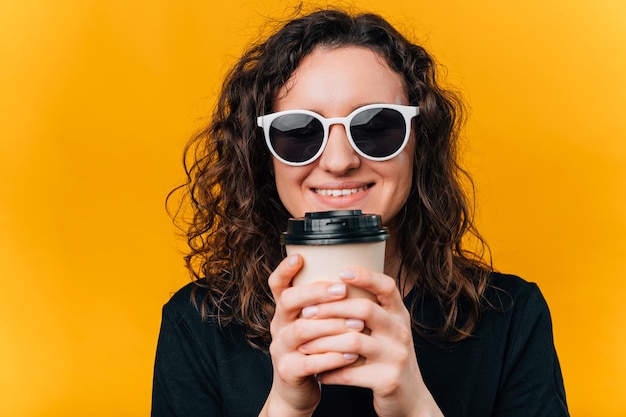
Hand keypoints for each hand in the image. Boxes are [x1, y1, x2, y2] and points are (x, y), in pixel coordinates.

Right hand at [261, 254, 362, 416]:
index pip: (277, 285)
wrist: (297, 391)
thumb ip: (324, 304)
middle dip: (316, 293)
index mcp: (285, 311)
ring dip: (331, 326)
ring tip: (358, 325)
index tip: (300, 257)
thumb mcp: (313, 324)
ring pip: (301, 331)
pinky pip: (310, 362)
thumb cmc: (313, 350)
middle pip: (288, 302)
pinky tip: (353, 354)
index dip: (284, 270)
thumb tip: (356, 274)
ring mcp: (281, 349)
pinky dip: (333, 357)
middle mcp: (278, 326)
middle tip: (343, 290)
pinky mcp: (289, 372)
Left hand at [298, 267, 443, 416]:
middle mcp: (401, 331)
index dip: (365, 276)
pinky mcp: (388, 380)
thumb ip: (369, 309)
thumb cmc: (388, 358)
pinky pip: (350, 373)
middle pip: (364, 309)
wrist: (409, 399)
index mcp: (399, 314)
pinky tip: (317, 372)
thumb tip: (332, 284)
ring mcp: (396, 356)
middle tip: (305, 313)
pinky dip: (329, 372)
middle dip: (330, 309)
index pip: (387, 286)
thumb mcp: (387, 330)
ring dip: (323, 343)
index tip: (340, 272)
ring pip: (353, 342)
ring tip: (304, 345)